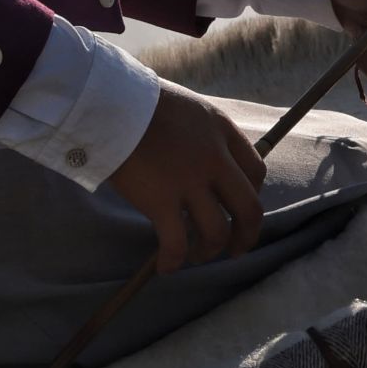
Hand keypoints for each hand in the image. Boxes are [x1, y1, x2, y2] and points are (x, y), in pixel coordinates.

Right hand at [106, 78, 266, 272]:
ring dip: (209, 251)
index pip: (256, 170)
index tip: (238, 208)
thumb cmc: (140, 101)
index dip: (252, 195)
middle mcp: (213, 158)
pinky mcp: (161, 201)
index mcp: (221, 130)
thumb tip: (207, 164)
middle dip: (246, 236)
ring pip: (217, 232)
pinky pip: (177, 244)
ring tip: (196, 255)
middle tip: (235, 248)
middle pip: (249, 208)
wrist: (110, 102)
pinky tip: (165, 267)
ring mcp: (189, 181)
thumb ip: (204, 135)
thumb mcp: (187, 108)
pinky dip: (174, 261)